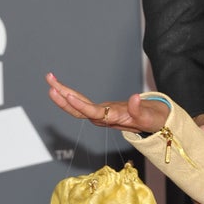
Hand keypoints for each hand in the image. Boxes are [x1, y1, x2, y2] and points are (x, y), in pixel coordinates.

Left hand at [46, 73, 166, 133]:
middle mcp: (102, 118)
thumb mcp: (148, 116)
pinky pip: (80, 103)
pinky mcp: (99, 110)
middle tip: (50, 83)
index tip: (68, 96)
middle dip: (62, 96)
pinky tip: (60, 88)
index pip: (93, 113)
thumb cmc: (151, 120)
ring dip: (62, 94)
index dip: (80, 105)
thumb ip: (140, 108)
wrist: (153, 123)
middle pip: (77, 110)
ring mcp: (99, 114)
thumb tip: (135, 96)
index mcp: (113, 119)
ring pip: (76, 106)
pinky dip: (69, 94)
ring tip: (51, 80)